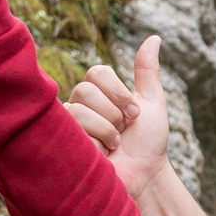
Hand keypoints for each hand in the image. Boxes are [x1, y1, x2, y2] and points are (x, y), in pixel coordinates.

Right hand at [67, 37, 174, 199]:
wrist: (145, 177)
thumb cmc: (148, 144)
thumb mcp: (153, 104)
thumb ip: (147, 72)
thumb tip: (154, 38)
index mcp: (97, 93)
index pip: (96, 72)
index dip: (119, 92)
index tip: (135, 113)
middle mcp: (77, 105)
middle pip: (86, 90)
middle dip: (114, 113)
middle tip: (124, 132)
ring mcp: (66, 125)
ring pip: (79, 110)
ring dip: (107, 131)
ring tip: (114, 147)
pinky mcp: (60, 144)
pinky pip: (72, 131)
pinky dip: (96, 145)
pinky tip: (101, 156)